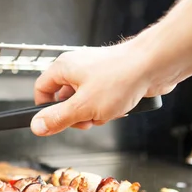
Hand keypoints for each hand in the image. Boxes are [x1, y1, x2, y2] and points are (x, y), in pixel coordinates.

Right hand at [30, 39, 178, 135]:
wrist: (154, 65)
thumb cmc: (121, 78)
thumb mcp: (83, 106)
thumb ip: (58, 118)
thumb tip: (37, 126)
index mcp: (63, 68)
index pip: (41, 89)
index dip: (44, 109)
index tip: (54, 123)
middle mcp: (77, 67)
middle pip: (64, 99)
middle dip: (76, 115)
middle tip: (87, 119)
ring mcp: (95, 72)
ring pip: (85, 102)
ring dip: (95, 113)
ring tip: (108, 111)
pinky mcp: (112, 79)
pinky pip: (102, 99)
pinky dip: (109, 108)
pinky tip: (120, 107)